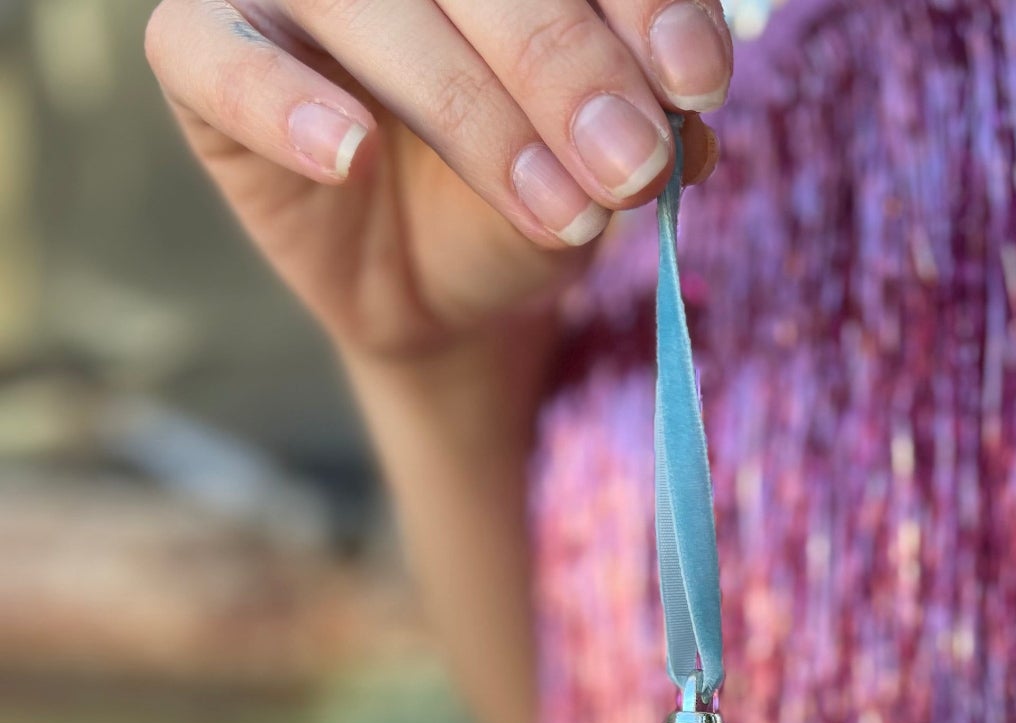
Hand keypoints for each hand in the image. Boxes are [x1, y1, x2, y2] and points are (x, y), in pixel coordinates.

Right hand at [144, 0, 725, 359]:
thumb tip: (686, 119)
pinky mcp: (201, 53)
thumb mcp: (601, 161)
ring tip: (554, 206)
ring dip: (469, 108)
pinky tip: (348, 152)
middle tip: (630, 166)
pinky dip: (280, 102)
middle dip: (564, 64)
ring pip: (363, 3)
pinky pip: (211, 57)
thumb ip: (643, 117)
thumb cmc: (523, 189)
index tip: (698, 83)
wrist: (440, 284)